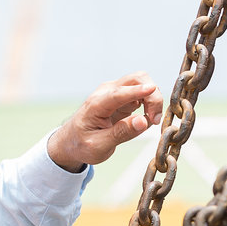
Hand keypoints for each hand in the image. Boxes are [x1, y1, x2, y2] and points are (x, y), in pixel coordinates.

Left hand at [47, 72, 164, 171]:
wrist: (71, 141)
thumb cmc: (82, 144)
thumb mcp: (98, 146)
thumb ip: (121, 133)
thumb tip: (143, 121)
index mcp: (96, 104)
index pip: (118, 93)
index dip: (136, 91)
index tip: (152, 89)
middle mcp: (106, 92)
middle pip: (136, 80)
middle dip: (151, 95)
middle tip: (154, 119)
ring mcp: (116, 92)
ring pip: (142, 83)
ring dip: (153, 99)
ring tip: (152, 120)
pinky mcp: (124, 97)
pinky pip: (142, 92)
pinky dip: (150, 102)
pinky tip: (147, 118)